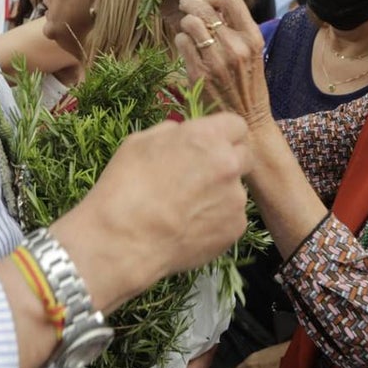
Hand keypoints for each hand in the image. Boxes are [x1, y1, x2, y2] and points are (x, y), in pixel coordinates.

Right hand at [54, 113, 251, 311]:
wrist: (123, 241)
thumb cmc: (125, 187)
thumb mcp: (139, 142)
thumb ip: (172, 133)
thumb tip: (183, 135)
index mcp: (207, 137)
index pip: (236, 126)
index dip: (223, 135)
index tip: (211, 145)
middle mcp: (229, 165)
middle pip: (243, 156)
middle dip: (227, 162)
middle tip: (200, 176)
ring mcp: (236, 199)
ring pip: (235, 190)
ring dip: (219, 194)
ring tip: (186, 209)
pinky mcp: (235, 229)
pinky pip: (230, 218)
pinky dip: (216, 220)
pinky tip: (189, 227)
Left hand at [176, 0, 273, 129]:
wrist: (248, 121)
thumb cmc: (248, 86)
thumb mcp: (253, 55)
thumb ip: (238, 32)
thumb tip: (215, 10)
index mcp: (253, 39)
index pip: (232, 1)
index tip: (209, 3)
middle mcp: (236, 47)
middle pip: (205, 9)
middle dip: (191, 4)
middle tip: (186, 6)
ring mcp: (217, 60)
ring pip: (190, 23)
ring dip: (185, 23)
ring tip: (188, 29)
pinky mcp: (199, 73)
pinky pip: (181, 42)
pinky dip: (180, 41)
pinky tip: (186, 47)